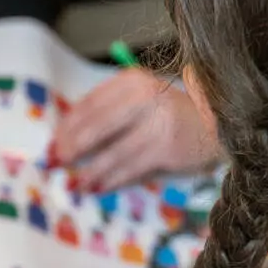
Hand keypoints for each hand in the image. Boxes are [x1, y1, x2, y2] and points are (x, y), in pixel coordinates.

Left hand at [51, 68, 218, 193]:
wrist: (215, 124)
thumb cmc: (169, 114)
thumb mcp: (139, 101)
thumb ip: (108, 112)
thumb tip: (67, 138)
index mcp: (131, 81)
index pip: (89, 104)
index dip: (67, 126)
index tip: (53, 142)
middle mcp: (144, 96)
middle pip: (97, 126)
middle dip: (72, 147)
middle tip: (56, 162)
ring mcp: (157, 122)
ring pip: (112, 151)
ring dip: (90, 171)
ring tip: (75, 184)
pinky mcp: (167, 147)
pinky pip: (130, 167)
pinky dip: (111, 179)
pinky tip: (98, 187)